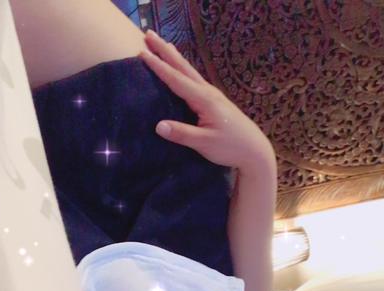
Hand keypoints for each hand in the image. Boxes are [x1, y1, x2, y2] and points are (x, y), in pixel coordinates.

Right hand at [140, 30, 275, 175]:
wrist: (254, 150)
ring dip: (174, 57)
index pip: (176, 80)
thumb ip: (182, 134)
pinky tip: (181, 70)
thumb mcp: (205, 143)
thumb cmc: (230, 147)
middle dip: (165, 51)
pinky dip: (183, 70)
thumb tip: (158, 126)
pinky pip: (194, 80)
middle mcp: (208, 92)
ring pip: (189, 71)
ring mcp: (212, 95)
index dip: (159, 67)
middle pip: (183, 67)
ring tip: (164, 45)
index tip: (142, 53)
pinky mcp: (214, 101)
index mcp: (204, 100)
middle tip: (148, 34)